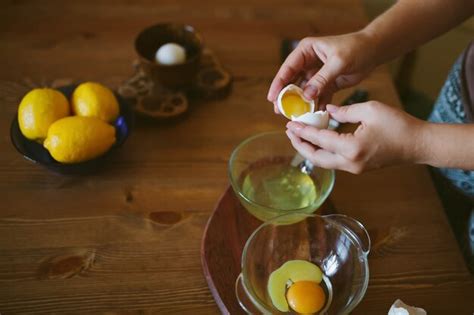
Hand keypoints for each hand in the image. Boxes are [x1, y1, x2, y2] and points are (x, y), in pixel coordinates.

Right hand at [267, 31, 376, 109]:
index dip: (278, 83)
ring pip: (303, 91)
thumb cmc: (356, 49)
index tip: (272, 97)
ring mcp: (316, 74)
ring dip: (299, 104)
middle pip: (292, 81)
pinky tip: (311, 116)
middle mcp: (308, 62)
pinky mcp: (326, 83)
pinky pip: (317, 97)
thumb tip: (306, 96)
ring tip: (293, 117)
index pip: (288, 68)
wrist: (374, 51)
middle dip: (285, 97)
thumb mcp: (338, 62)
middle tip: (279, 111)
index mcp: (307, 50)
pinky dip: (314, 106)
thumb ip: (321, 79)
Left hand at [286, 101, 425, 173]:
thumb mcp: (370, 110)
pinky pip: (334, 161)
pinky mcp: (358, 168)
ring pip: (324, 161)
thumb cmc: (398, 124)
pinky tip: (318, 139)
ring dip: (310, 149)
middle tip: (290, 131)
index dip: (303, 131)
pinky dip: (323, 151)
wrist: (418, 144)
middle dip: (300, 144)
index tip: (290, 124)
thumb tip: (327, 111)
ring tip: (300, 136)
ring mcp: (354, 168)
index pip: (319, 139)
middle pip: (316, 157)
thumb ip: (345, 110)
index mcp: (351, 148)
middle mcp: (349, 163)